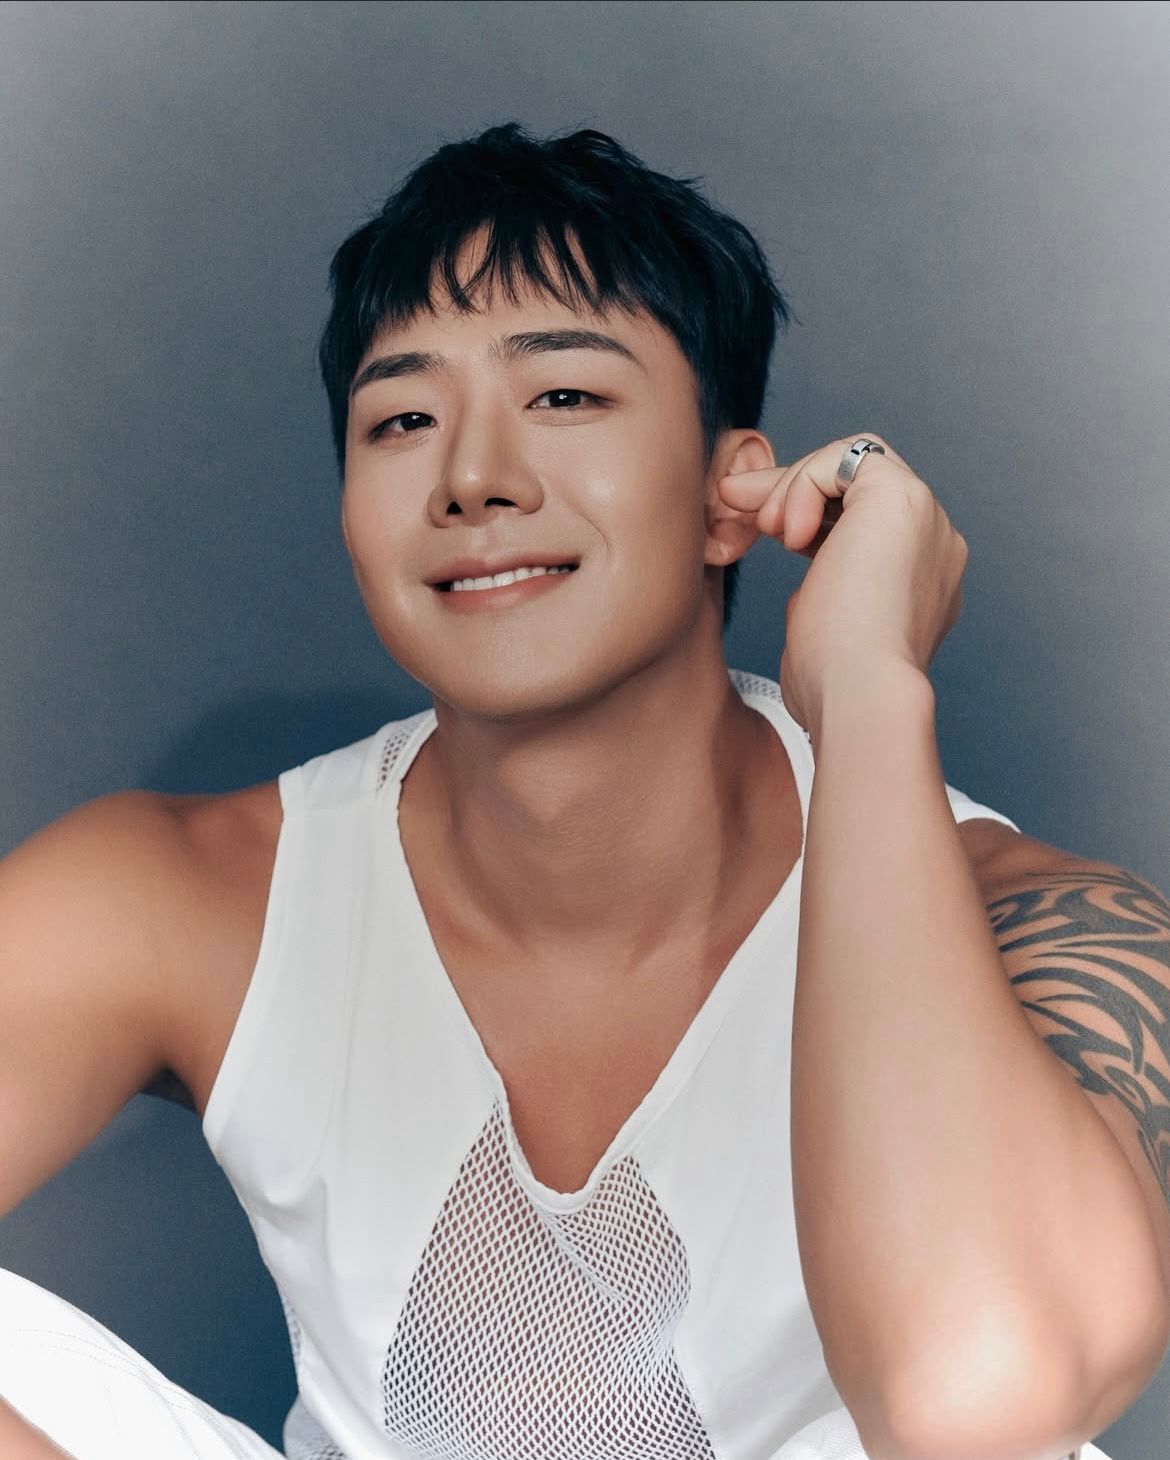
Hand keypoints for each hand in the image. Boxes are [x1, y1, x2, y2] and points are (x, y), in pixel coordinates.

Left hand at [716, 433, 967, 737]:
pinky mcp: (905, 497)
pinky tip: (786, 530)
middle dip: (790, 488)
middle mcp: (933, 546)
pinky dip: (802, 483)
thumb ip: (824, 601)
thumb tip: (806, 590)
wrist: (858, 694)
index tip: (755, 528)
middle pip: (857, 486)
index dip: (805, 516)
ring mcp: (927, 519)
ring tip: (763, 528)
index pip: (863, 522)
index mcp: (920, 582)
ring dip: (792, 486)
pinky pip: (843, 460)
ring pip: (851, 465)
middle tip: (735, 499)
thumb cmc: (832, 685)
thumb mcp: (823, 633)